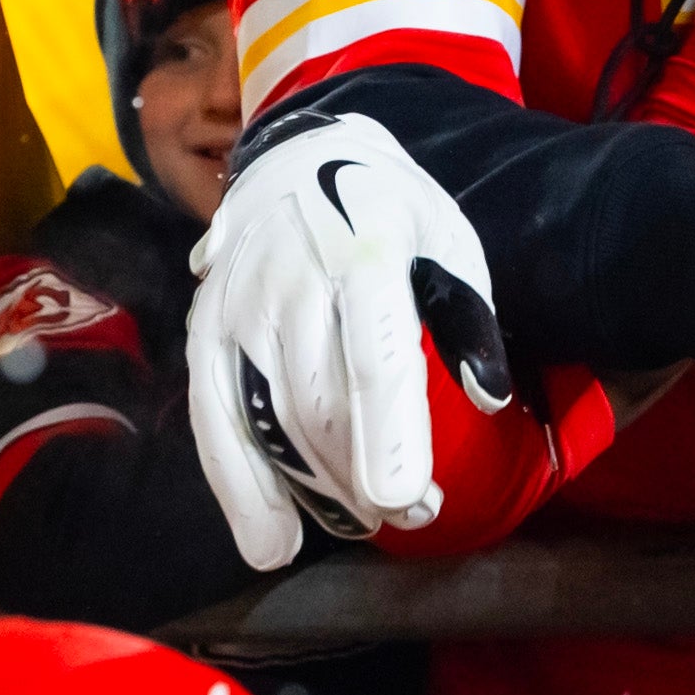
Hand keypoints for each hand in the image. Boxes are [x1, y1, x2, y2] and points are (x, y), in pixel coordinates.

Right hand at [181, 116, 518, 571]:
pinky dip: (239, 488)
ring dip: (317, 489)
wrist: (297, 153)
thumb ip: (468, 317)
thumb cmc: (390, 209)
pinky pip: (214, 420)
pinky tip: (270, 540)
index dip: (388, 430)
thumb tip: (490, 396)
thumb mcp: (449, 237)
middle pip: (321, 403)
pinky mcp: (204, 329)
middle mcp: (290, 277)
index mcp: (365, 249)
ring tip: (364, 522)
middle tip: (415, 514)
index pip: (374, 353)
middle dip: (366, 475)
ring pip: (271, 422)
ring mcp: (238, 304)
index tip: (402, 496)